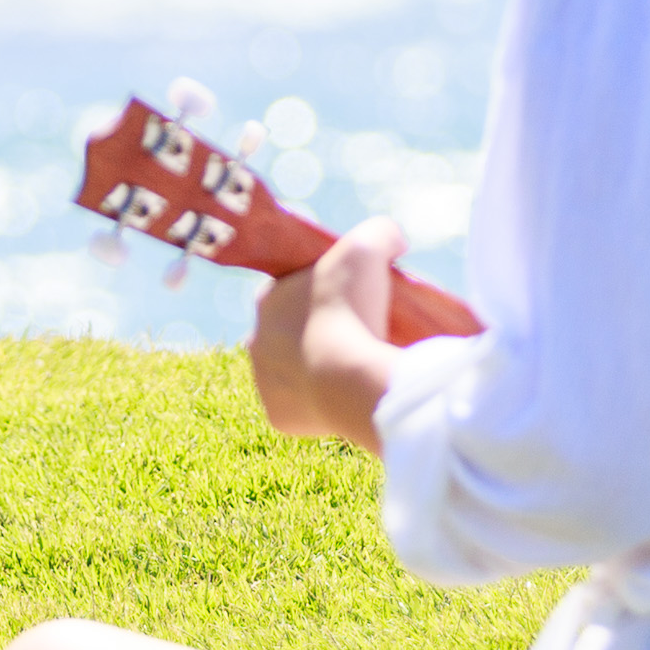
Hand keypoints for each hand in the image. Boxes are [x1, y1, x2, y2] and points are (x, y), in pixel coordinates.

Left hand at [249, 219, 406, 453]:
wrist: (348, 381)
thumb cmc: (353, 309)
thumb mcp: (371, 246)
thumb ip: (380, 232)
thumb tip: (394, 241)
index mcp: (266, 300)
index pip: (293, 287)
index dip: (325, 289)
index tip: (355, 296)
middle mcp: (255, 341)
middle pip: (292, 331)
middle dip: (320, 330)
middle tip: (360, 332)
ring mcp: (264, 383)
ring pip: (294, 371)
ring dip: (319, 367)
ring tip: (357, 366)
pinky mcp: (279, 417)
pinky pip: (302, 407)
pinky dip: (321, 402)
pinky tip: (346, 395)